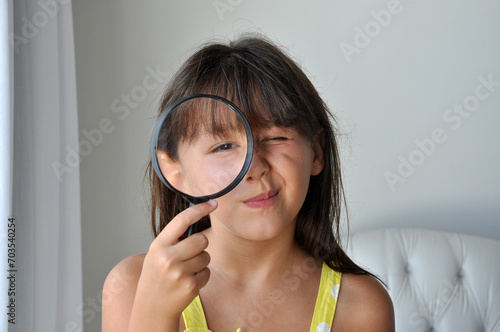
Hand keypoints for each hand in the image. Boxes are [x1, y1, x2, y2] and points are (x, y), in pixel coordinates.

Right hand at [128, 200, 216, 329]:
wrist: (151, 308)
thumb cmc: (156, 277)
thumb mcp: (157, 254)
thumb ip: (173, 240)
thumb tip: (196, 218)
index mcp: (158, 246)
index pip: (181, 220)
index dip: (199, 209)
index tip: (212, 203)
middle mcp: (167, 258)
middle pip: (201, 239)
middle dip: (200, 246)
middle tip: (189, 255)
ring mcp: (179, 272)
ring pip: (206, 256)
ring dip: (200, 262)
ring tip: (185, 272)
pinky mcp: (190, 285)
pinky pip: (207, 272)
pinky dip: (201, 277)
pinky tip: (187, 283)